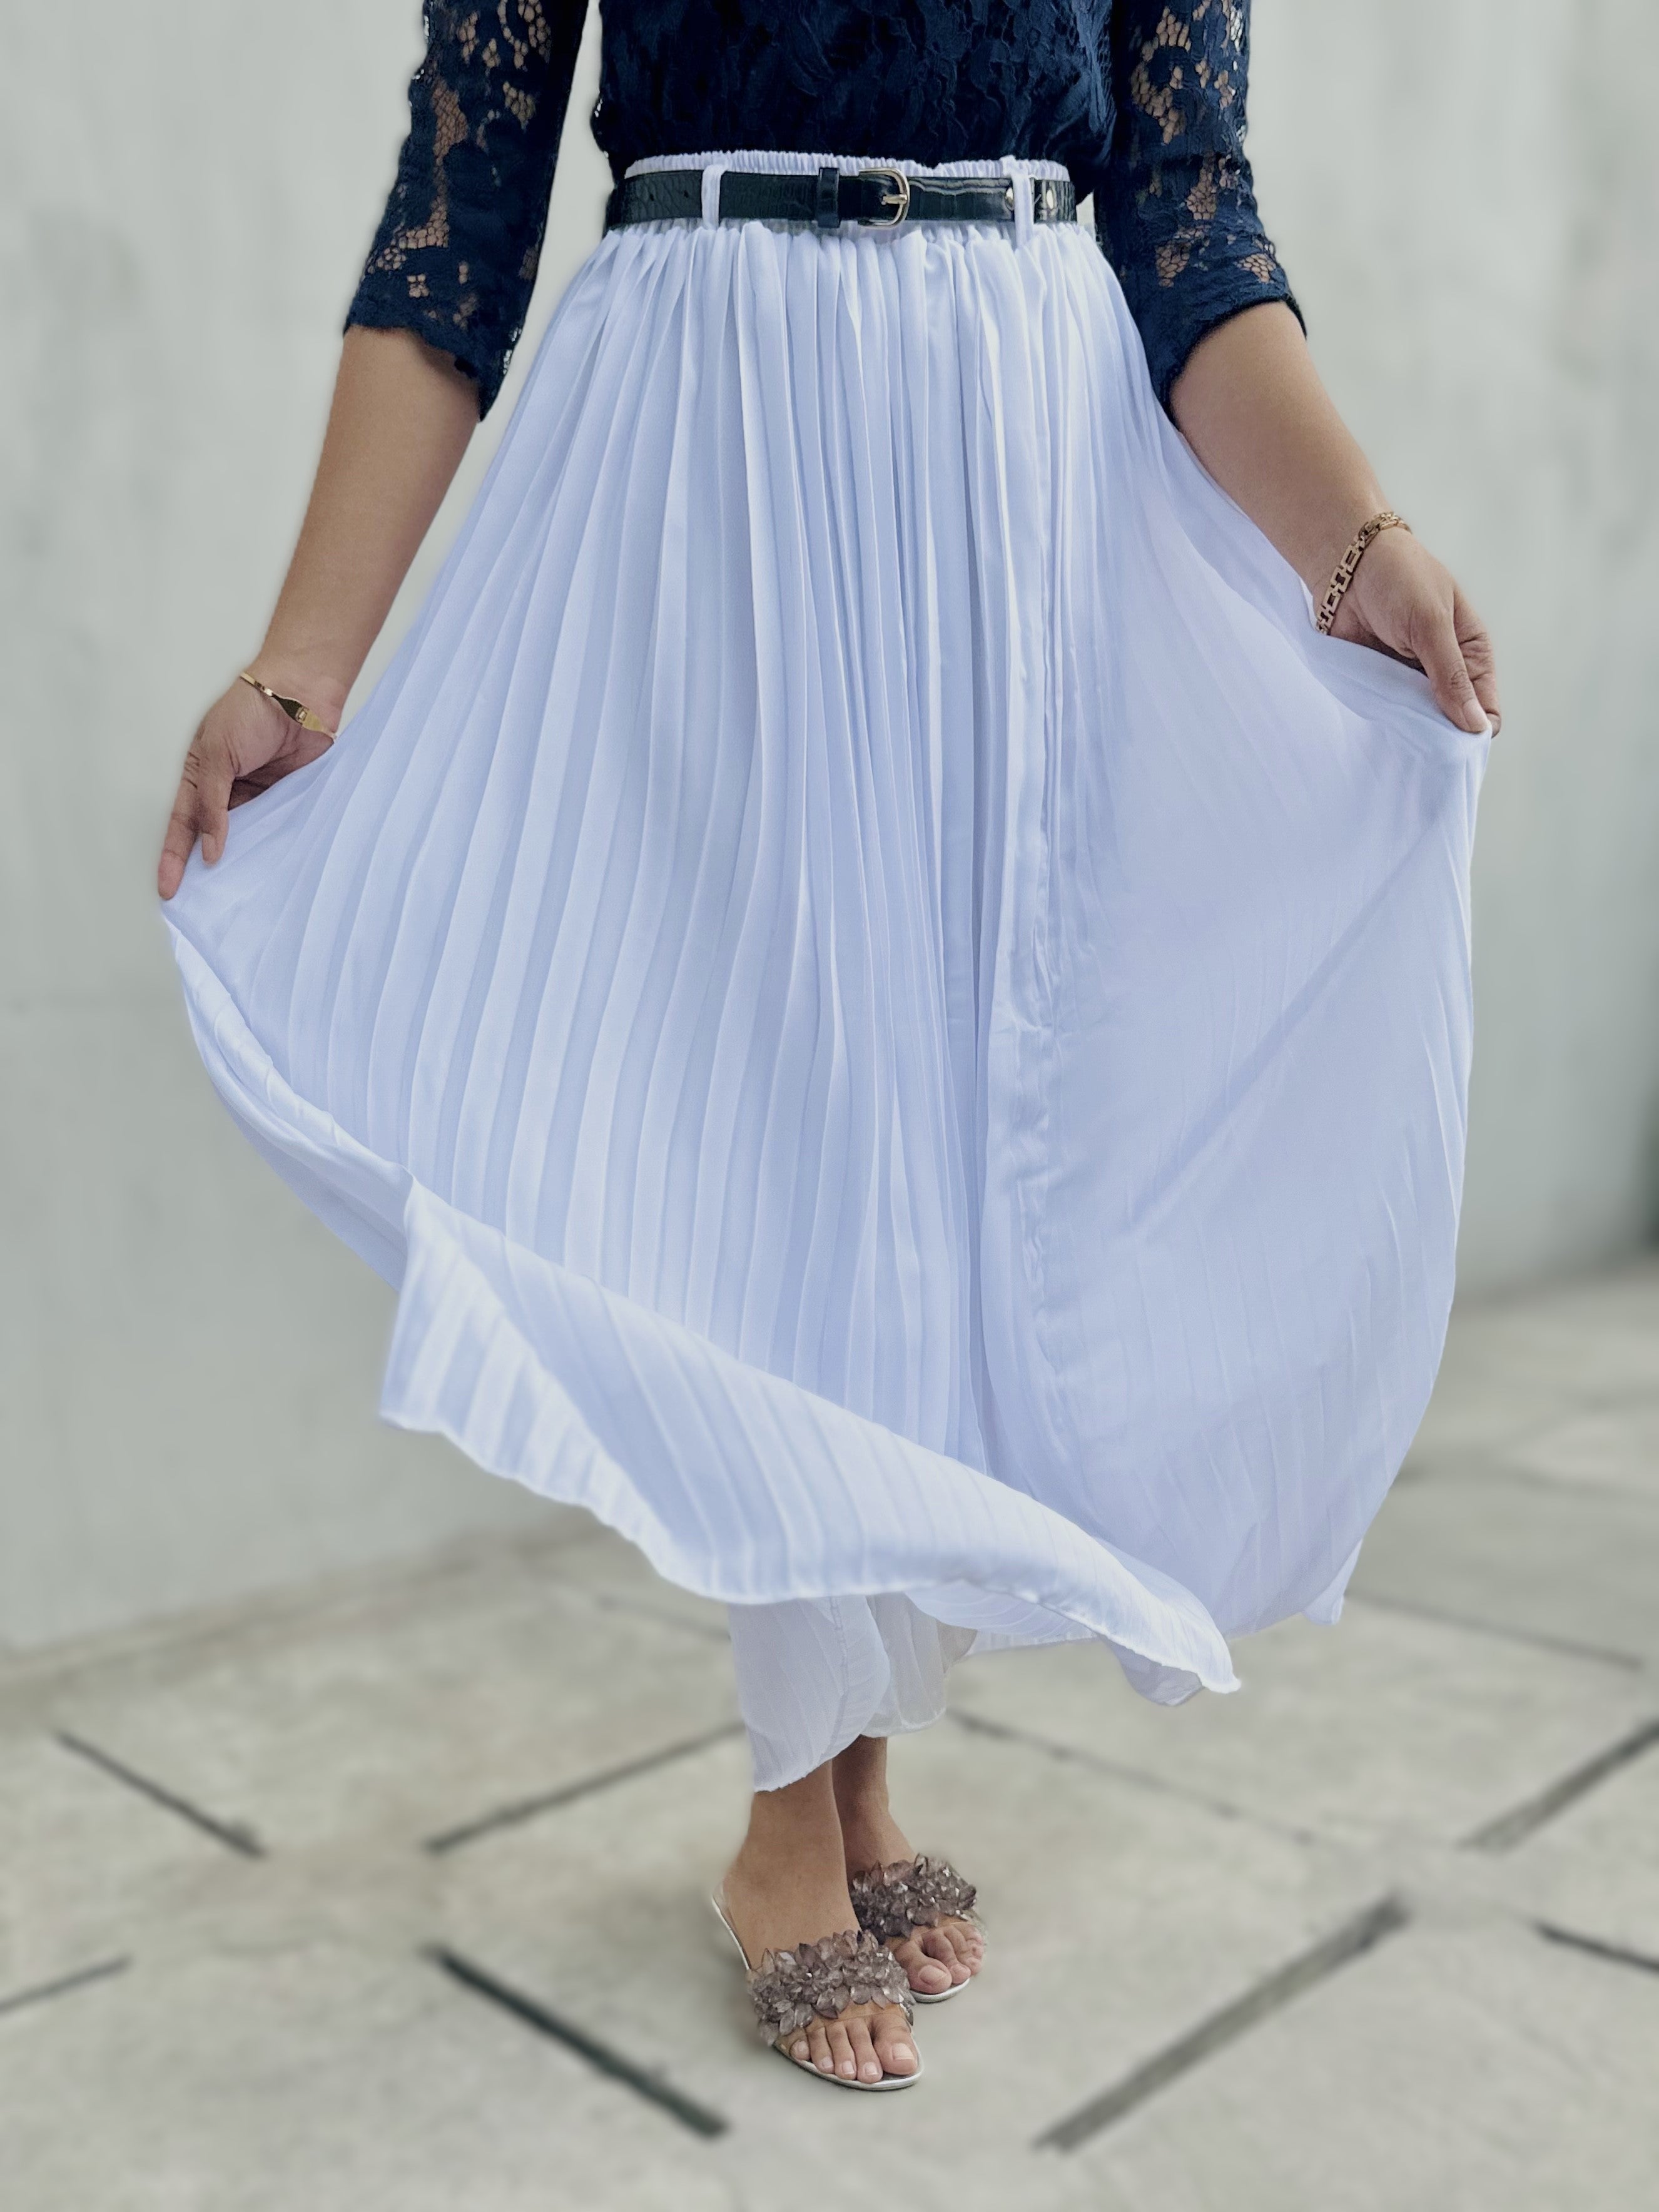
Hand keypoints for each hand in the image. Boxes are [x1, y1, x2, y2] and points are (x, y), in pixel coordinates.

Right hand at [157, 673, 341, 899]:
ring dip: (241, 864)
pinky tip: (269, 873)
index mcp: (200, 775)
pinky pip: (276, 830)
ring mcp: (257, 796)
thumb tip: (210, 850)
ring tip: (234, 899)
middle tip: (198, 905)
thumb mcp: (218, 755)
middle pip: (210, 838)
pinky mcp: (286, 799)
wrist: (300, 694)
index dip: (174, 857)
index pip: (182, 824)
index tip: (168, 889)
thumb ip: (212, 804)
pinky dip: (272, 850)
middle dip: (203, 869)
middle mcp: (226, 790)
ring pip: (245, 839)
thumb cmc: (251, 710)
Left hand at [1329, 527, 1499, 736]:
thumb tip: (1475, 727)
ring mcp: (1413, 680)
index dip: (1474, 729)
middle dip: (1441, 737)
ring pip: (1421, 723)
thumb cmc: (1399, 581)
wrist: (1347, 565)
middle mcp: (1447, 671)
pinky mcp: (1384, 684)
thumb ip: (1451, 676)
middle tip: (1421, 747)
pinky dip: (1387, 721)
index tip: (1452, 745)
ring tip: (1399, 736)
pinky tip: (1381, 728)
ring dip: (1411, 731)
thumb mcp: (1430, 626)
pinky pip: (1391, 714)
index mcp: (1473, 653)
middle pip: (1453, 722)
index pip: (1486, 707)